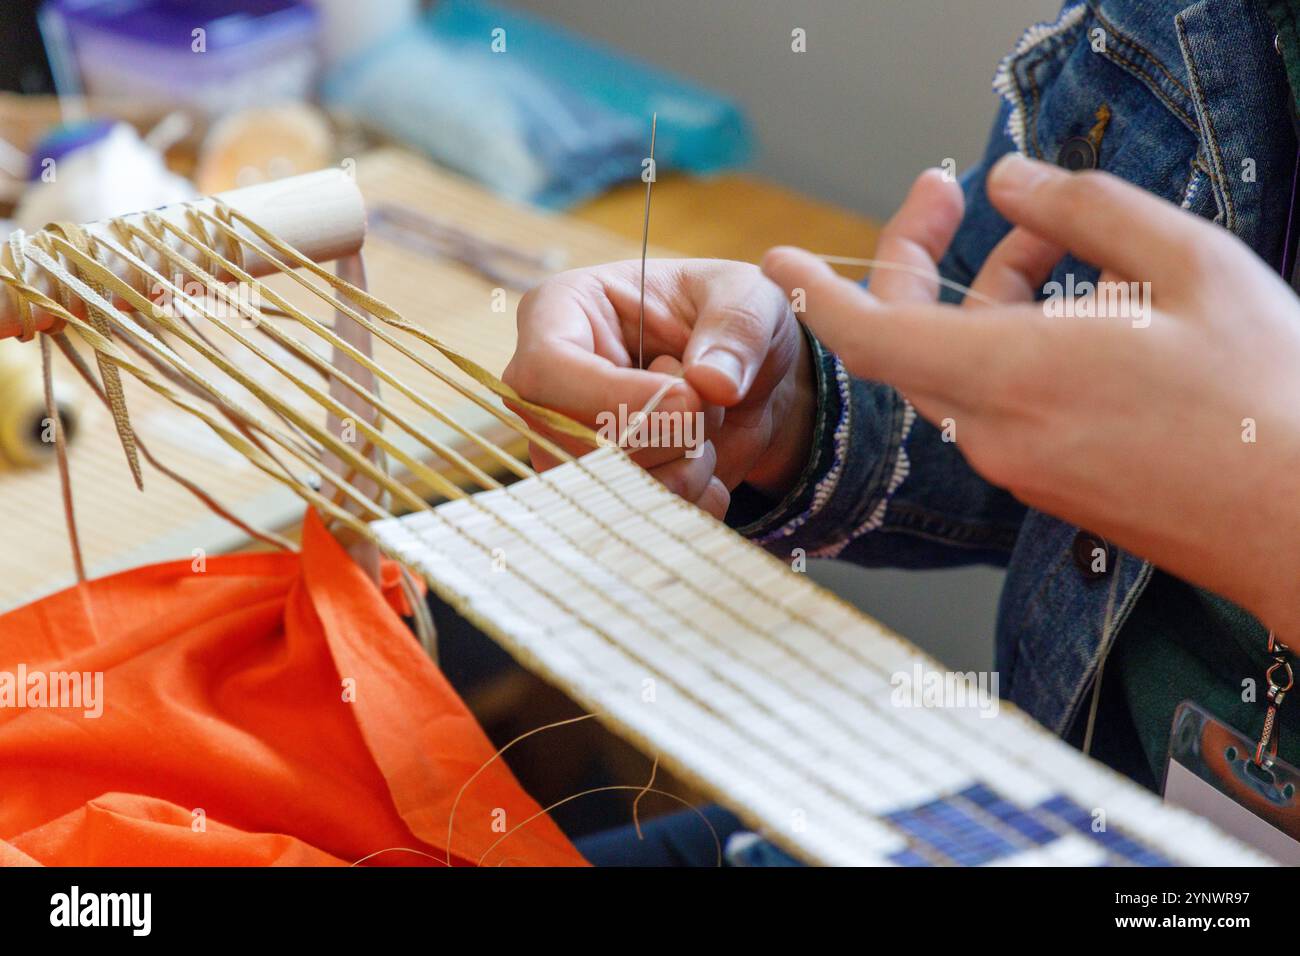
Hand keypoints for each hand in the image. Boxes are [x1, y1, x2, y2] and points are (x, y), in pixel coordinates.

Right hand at [503, 258, 804, 517]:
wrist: (747, 380)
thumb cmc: (730, 319)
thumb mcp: (749, 297)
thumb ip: (738, 329)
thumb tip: (713, 383)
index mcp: (562, 311)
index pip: (547, 367)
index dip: (613, 396)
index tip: (686, 401)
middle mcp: (547, 385)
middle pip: (572, 441)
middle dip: (664, 438)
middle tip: (708, 406)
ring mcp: (566, 443)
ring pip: (602, 489)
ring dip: (680, 474)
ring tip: (707, 435)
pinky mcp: (596, 489)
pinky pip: (630, 519)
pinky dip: (686, 504)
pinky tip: (708, 471)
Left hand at [762, 154, 1299, 637]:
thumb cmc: (1266, 396)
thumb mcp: (1190, 265)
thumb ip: (1085, 212)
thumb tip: (1008, 182)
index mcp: (1016, 376)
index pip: (871, 335)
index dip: (817, 293)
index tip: (780, 258)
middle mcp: (996, 431)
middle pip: (908, 338)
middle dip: (918, 258)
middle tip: (953, 192)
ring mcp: (1018, 464)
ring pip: (959, 363)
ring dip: (985, 292)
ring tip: (1059, 237)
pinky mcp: (1045, 481)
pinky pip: (996, 398)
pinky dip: (1012, 340)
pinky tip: (1083, 305)